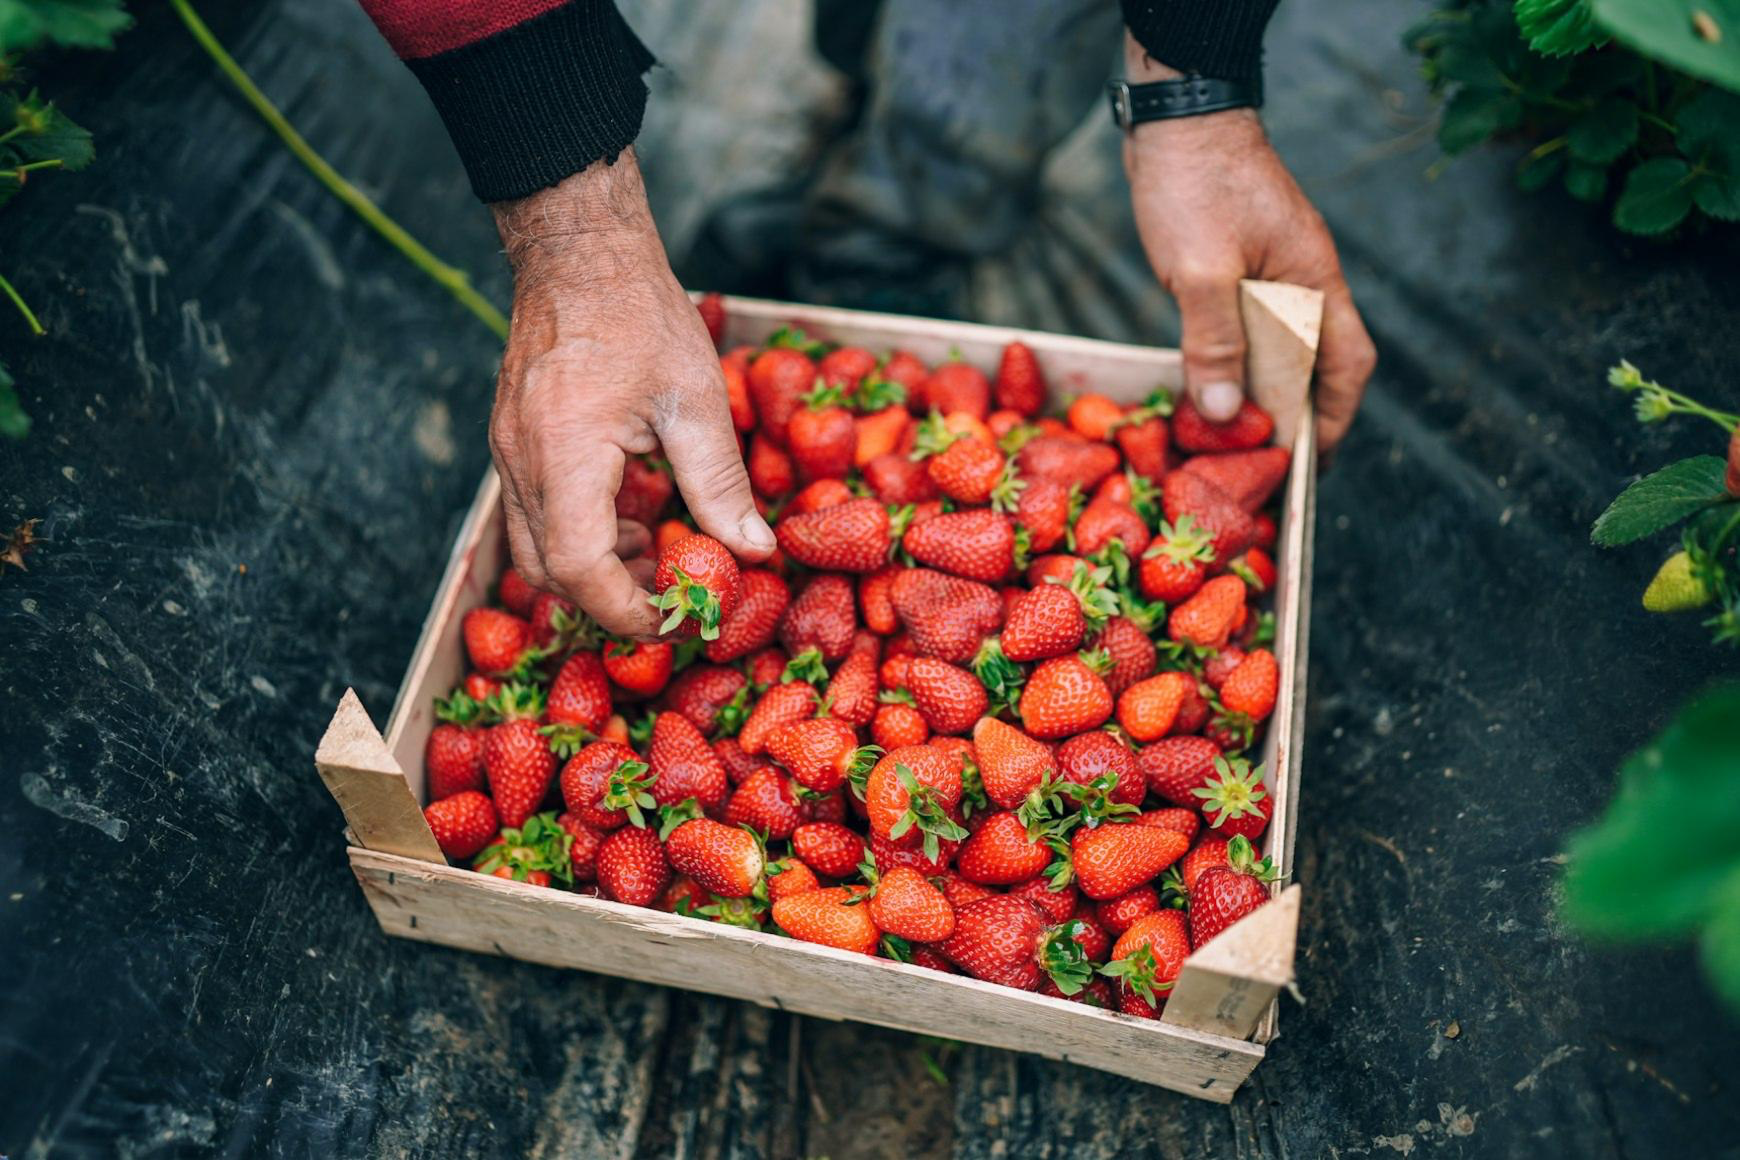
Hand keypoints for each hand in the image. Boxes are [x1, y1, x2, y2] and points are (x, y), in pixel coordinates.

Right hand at [488, 151, 773, 635]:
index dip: (626, 608)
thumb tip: (753, 549)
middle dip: (610, 599)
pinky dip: (580, 535)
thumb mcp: (695, 400)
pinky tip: (629, 515)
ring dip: (594, 570)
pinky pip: (535, 515)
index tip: (675, 617)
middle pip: (548, 573)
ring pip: (535, 549)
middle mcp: (521, 462)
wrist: (579, 252)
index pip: (579, 568)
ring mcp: (507, 453)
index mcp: (565, 453)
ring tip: (657, 554)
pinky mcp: (511, 444)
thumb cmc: (639, 314)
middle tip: (672, 595)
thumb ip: (720, 483)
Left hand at [1121, 43, 1375, 452]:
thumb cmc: (1195, 183)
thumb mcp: (1200, 270)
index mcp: (1315, 281)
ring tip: (1232, 441)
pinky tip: (1207, 386)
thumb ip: (1213, 341)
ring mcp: (1271, 273)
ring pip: (1277, 348)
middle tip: (1264, 467)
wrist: (1175, 116)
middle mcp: (1303, 281)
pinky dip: (1232, 362)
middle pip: (1315, 365)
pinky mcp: (1237, 266)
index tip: (1309, 464)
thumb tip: (1223, 414)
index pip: (1347, 365)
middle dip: (1295, 417)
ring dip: (1260, 391)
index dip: (1334, 419)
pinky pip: (1246, 328)